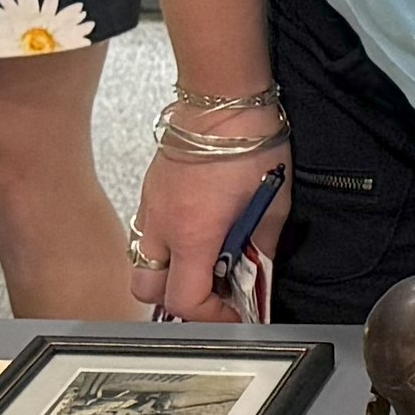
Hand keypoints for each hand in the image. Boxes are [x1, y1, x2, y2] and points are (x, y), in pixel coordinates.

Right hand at [127, 136, 286, 326]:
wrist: (223, 98)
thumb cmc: (249, 141)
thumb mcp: (272, 204)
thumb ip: (263, 247)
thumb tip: (261, 271)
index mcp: (193, 233)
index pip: (185, 300)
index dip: (212, 316)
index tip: (234, 312)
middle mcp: (163, 225)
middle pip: (148, 291)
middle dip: (179, 301)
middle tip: (214, 293)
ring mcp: (151, 207)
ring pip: (142, 262)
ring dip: (168, 273)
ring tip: (203, 263)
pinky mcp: (150, 191)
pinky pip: (146, 233)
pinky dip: (166, 245)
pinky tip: (196, 234)